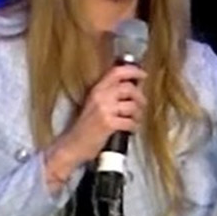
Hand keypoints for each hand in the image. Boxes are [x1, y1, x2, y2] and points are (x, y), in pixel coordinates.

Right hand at [44, 63, 147, 188]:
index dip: (133, 71)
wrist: (73, 144)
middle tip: (141, 105)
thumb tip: (134, 86)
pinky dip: (134, 126)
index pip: (117, 72)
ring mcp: (104, 110)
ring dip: (138, 114)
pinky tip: (130, 129)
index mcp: (96, 89)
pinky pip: (130, 121)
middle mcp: (100, 96)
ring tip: (135, 120)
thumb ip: (110, 94)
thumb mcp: (94, 104)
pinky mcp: (108, 124)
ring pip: (132, 106)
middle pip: (129, 88)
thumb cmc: (85, 126)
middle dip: (140, 97)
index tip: (143, 75)